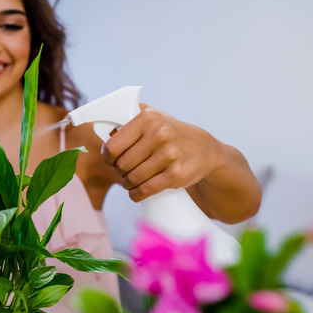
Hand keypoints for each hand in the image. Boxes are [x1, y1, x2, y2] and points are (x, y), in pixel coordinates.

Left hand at [103, 104, 220, 201]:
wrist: (205, 150)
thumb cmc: (172, 134)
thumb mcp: (154, 118)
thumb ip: (130, 119)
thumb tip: (107, 131)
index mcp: (148, 118)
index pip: (113, 146)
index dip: (108, 157)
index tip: (111, 160)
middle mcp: (159, 134)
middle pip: (121, 165)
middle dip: (120, 172)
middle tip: (125, 171)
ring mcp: (169, 155)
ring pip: (132, 179)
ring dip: (127, 184)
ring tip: (131, 181)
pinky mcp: (176, 174)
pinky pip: (145, 190)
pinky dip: (136, 194)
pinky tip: (136, 192)